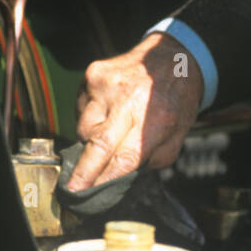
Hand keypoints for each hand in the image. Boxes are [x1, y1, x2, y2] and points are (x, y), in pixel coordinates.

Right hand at [67, 33, 202, 190]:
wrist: (173, 56)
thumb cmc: (177, 100)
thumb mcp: (178, 135)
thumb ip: (152, 160)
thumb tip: (121, 176)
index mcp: (156, 117)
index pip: (125, 157)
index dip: (105, 179)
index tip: (89, 194)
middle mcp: (128, 99)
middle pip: (98, 143)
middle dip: (84, 171)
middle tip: (72, 189)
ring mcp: (106, 84)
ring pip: (83, 127)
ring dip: (90, 141)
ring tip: (109, 134)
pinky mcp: (93, 75)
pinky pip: (80, 109)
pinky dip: (89, 119)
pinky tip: (106, 113)